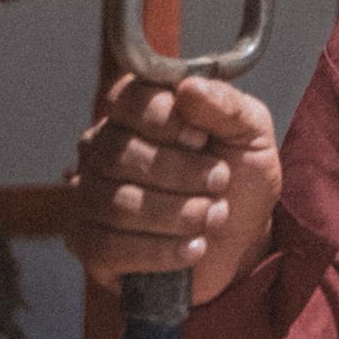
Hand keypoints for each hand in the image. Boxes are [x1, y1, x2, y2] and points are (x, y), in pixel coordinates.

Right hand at [67, 72, 279, 300]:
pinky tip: (192, 248)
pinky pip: (107, 247)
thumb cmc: (240, 177)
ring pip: (118, 205)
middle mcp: (103, 149)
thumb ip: (226, 107)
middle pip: (121, 155)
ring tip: (213, 216)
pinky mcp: (88, 243)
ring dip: (178, 214)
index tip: (201, 138)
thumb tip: (189, 87)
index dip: (166, 119)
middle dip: (182, 173)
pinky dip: (159, 251)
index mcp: (139, 111)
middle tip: (219, 181)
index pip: (129, 100)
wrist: (240, 239)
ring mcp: (89, 196)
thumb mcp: (250, 134)